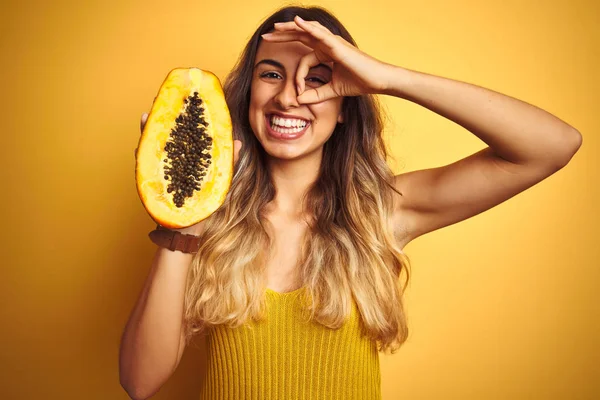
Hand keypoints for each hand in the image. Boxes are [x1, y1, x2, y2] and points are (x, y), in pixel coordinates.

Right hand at [136, 112, 242, 234]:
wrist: (187, 232)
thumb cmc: (204, 208)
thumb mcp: (219, 184)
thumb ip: (227, 164)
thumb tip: (238, 143)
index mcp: (191, 159)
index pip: (189, 134)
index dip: (189, 117)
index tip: (192, 100)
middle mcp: (175, 162)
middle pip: (170, 134)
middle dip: (168, 117)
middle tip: (169, 98)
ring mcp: (162, 170)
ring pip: (155, 145)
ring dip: (152, 129)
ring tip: (152, 114)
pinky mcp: (153, 181)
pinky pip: (145, 164)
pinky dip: (142, 152)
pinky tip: (142, 141)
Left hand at [261, 15, 392, 103]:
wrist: (377, 82)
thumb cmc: (359, 83)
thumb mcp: (332, 91)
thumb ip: (316, 95)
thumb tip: (298, 100)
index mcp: (326, 53)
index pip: (304, 55)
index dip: (296, 73)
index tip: (296, 90)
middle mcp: (328, 44)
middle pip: (301, 35)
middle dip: (283, 35)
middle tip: (266, 35)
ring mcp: (333, 42)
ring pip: (307, 31)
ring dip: (291, 28)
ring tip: (276, 27)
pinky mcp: (337, 45)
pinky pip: (320, 34)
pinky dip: (308, 27)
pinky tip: (297, 22)